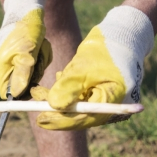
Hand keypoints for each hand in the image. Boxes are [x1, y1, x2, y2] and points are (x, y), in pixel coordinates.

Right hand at [0, 0, 51, 98]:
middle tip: (37, 57)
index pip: (8, 93)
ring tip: (38, 46)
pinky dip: (43, 54)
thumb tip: (16, 94)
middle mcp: (8, 67)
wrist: (28, 8)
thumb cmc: (25, 29)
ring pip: (33, 74)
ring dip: (40, 61)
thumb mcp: (26, 51)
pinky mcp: (25, 55)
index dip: (21, 93)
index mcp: (2, 68)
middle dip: (35, 73)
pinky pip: (38, 63)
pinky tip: (40, 44)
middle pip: (24, 85)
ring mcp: (16, 60)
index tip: (34, 84)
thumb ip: (22, 73)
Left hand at [32, 6, 153, 129]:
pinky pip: (81, 99)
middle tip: (35, 104)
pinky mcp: (101, 95)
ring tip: (39, 90)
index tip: (40, 119)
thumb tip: (53, 106)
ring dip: (58, 99)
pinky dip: (68, 92)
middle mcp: (112, 106)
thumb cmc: (105, 49)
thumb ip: (69, 87)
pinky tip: (60, 79)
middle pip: (80, 116)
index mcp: (114, 100)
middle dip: (56, 110)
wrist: (121, 36)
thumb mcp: (83, 67)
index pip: (84, 118)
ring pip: (78, 107)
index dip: (60, 121)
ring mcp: (108, 102)